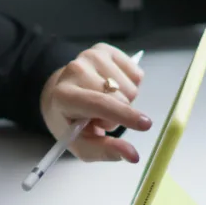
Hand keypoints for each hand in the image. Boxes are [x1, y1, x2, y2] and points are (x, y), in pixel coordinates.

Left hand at [40, 43, 152, 162]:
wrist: (60, 95)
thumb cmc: (72, 122)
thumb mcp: (83, 145)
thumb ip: (105, 152)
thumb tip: (133, 155)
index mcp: (63, 97)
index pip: (98, 103)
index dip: (123, 114)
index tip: (145, 125)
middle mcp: (74, 70)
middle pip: (120, 97)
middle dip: (118, 114)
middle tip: (100, 118)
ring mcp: (89, 56)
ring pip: (131, 86)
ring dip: (123, 100)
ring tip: (104, 102)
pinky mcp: (103, 49)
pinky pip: (136, 73)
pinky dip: (130, 85)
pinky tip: (112, 88)